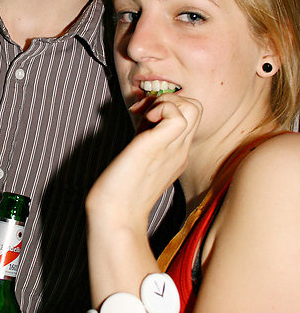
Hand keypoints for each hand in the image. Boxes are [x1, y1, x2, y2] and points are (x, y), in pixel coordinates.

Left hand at [86, 93, 200, 230]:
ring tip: (145, 116)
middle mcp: (181, 150)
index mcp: (177, 153)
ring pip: (193, 106)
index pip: (189, 117)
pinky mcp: (159, 146)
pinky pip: (177, 115)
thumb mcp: (140, 154)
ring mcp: (174, 149)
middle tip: (144, 112)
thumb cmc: (120, 188)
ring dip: (167, 101)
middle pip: (197, 107)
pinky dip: (161, 108)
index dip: (167, 106)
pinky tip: (143, 121)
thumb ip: (146, 133)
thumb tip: (144, 113)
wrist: (115, 213)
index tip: (142, 116)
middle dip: (170, 98)